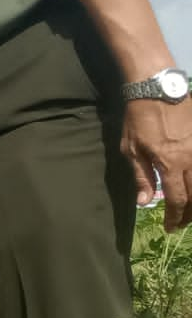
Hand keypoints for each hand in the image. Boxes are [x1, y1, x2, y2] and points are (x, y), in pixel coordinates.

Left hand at [123, 98, 191, 230]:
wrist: (157, 90)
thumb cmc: (139, 120)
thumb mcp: (132, 150)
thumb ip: (141, 177)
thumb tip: (146, 203)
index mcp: (170, 164)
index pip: (177, 200)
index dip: (175, 217)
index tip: (170, 227)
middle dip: (190, 213)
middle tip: (182, 222)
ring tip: (191, 210)